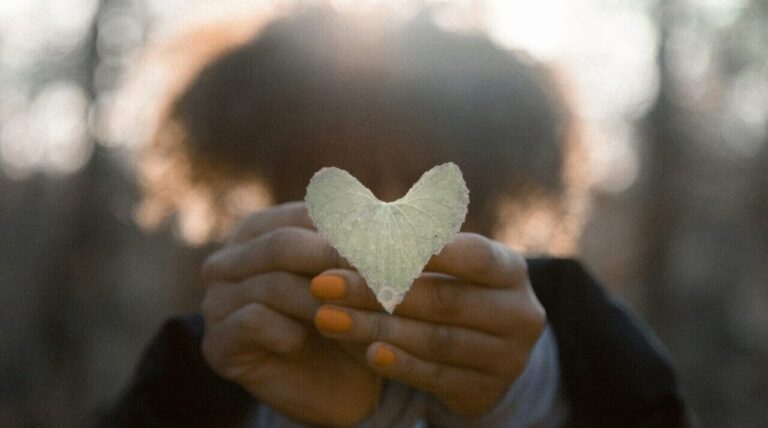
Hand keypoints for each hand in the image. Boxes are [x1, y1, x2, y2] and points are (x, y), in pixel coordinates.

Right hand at [200, 202, 380, 425]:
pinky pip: (253, 322)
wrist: (339, 387)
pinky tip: (304, 340)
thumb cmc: (350, 319)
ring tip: (352, 317)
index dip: (346, 230)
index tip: (389, 247)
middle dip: (334, 261)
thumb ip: (360, 241)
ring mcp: (217, 301)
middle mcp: (230, 260)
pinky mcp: (217, 343)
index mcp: (261, 230)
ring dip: (320, 302)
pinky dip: (288, 330)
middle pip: (282, 244)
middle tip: (376, 279)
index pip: (302, 215)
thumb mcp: (360, 276)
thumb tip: (380, 210)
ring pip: (271, 285)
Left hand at [309, 233, 545, 415]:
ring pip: (436, 341)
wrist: (486, 356)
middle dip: (377, 290)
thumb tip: (353, 214)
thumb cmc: (453, 289)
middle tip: (324, 283)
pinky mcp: (487, 389)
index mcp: (511, 269)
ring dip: (375, 328)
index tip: (365, 243)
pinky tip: (367, 352)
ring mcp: (508, 356)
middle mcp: (519, 312)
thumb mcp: (445, 264)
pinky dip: (400, 364)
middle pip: (443, 300)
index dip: (421, 249)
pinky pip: (437, 377)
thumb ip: (410, 241)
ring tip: (327, 318)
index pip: (471, 255)